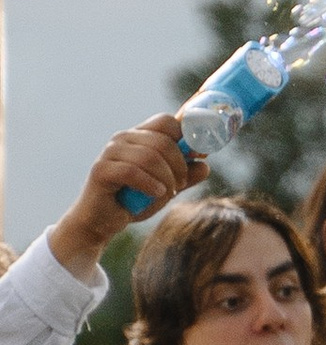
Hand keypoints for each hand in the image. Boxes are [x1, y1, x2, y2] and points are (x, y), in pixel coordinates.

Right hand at [57, 114, 201, 263]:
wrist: (101, 222)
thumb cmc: (133, 202)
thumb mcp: (166, 188)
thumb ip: (185, 176)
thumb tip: (205, 165)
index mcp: (139, 136)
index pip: (166, 121)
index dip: (187, 137)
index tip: (199, 155)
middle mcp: (123, 139)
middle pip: (163, 140)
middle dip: (179, 164)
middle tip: (181, 183)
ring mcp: (110, 152)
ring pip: (150, 156)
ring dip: (166, 177)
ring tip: (168, 192)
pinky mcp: (101, 170)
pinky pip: (132, 171)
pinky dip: (150, 184)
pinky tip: (157, 194)